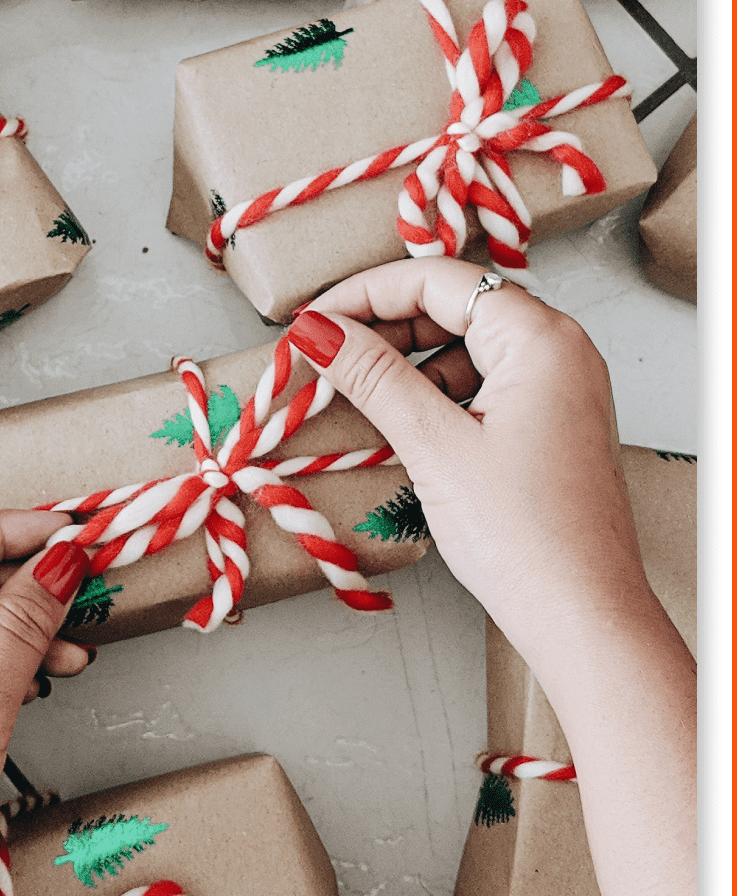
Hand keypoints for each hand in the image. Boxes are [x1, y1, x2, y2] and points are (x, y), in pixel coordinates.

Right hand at [288, 257, 653, 671]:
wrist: (583, 615)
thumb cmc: (525, 536)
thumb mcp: (434, 446)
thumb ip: (373, 377)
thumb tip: (318, 329)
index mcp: (540, 338)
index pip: (437, 280)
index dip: (364, 294)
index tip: (311, 321)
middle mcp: (559, 350)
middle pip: (454, 306)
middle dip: (383, 327)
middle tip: (323, 357)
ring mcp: (559, 388)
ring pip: (466, 347)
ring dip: (406, 364)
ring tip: (352, 395)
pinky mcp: (550, 425)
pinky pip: (483, 385)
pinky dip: (436, 395)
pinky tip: (397, 423)